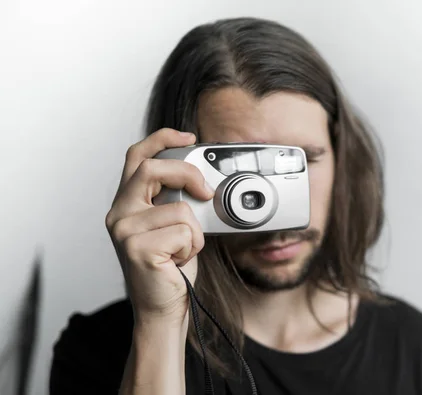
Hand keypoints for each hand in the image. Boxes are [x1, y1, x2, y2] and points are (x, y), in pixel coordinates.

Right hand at [105, 128, 213, 326]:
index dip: (162, 138)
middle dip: (189, 174)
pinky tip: (178, 262)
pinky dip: (192, 248)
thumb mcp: (172, 226)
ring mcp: (125, 230)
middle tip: (206, 193)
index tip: (189, 136)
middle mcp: (119, 213)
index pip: (138, 156)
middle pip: (154, 169)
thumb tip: (201, 181)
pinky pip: (184, 232)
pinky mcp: (137, 248)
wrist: (163, 308)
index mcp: (127, 203)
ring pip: (180, 208)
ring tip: (181, 251)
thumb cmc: (170, 268)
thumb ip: (175, 200)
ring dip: (194, 233)